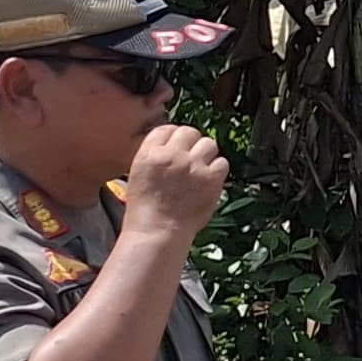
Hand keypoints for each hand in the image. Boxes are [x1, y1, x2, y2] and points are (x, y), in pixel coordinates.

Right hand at [124, 125, 228, 242]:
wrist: (158, 231)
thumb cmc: (145, 210)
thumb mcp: (139, 175)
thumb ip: (156, 157)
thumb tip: (174, 146)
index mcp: (149, 153)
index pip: (166, 129)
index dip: (174, 136)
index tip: (177, 145)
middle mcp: (171, 155)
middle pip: (189, 131)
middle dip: (191, 142)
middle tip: (191, 156)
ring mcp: (193, 165)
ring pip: (208, 143)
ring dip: (206, 154)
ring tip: (201, 167)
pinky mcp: (211, 178)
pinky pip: (222, 162)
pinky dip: (218, 169)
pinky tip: (209, 179)